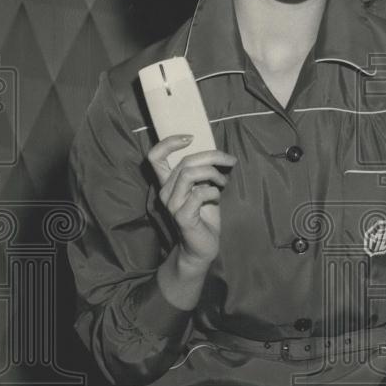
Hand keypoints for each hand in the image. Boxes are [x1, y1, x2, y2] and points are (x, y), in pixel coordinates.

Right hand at [147, 135, 236, 272]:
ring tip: (224, 182)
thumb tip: (218, 154)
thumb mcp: (204, 189)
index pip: (155, 157)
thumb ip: (204, 172)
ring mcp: (172, 205)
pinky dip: (214, 191)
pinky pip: (199, 194)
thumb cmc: (204, 216)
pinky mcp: (183, 217)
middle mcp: (166, 192)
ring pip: (189, 174)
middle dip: (212, 156)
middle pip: (184, 161)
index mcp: (168, 183)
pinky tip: (217, 197)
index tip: (191, 137)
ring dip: (213, 174)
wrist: (202, 248)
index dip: (169, 142)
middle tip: (230, 161)